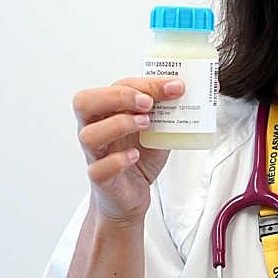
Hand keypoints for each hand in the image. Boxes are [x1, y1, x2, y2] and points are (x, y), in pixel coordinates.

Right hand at [72, 77, 184, 225]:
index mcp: (108, 110)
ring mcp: (95, 154)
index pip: (118, 86)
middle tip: (148, 104)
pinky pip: (98, 168)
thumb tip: (193, 88)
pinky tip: (135, 156)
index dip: (146, 83)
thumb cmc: (141, 155)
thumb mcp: (158, 127)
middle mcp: (95, 128)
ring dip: (119, 125)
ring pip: (88, 135)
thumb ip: (168, 108)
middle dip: (119, 97)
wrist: (133, 194)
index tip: (173, 86)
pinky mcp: (100, 178)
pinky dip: (118, 160)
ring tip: (145, 125)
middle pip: (84, 102)